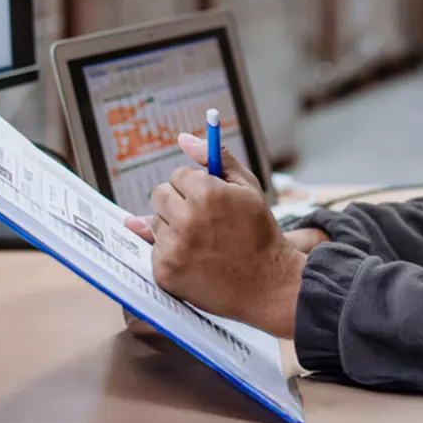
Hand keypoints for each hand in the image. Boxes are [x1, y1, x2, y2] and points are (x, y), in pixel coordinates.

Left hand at [114, 131, 304, 338]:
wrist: (268, 285)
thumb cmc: (258, 232)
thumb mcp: (247, 188)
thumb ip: (215, 158)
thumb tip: (182, 138)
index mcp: (207, 194)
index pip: (178, 175)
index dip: (196, 187)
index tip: (212, 201)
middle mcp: (186, 220)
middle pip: (159, 195)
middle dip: (178, 203)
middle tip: (205, 220)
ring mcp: (174, 248)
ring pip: (154, 222)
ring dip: (173, 228)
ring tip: (204, 242)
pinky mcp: (165, 271)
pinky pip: (154, 249)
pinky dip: (171, 252)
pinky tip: (196, 260)